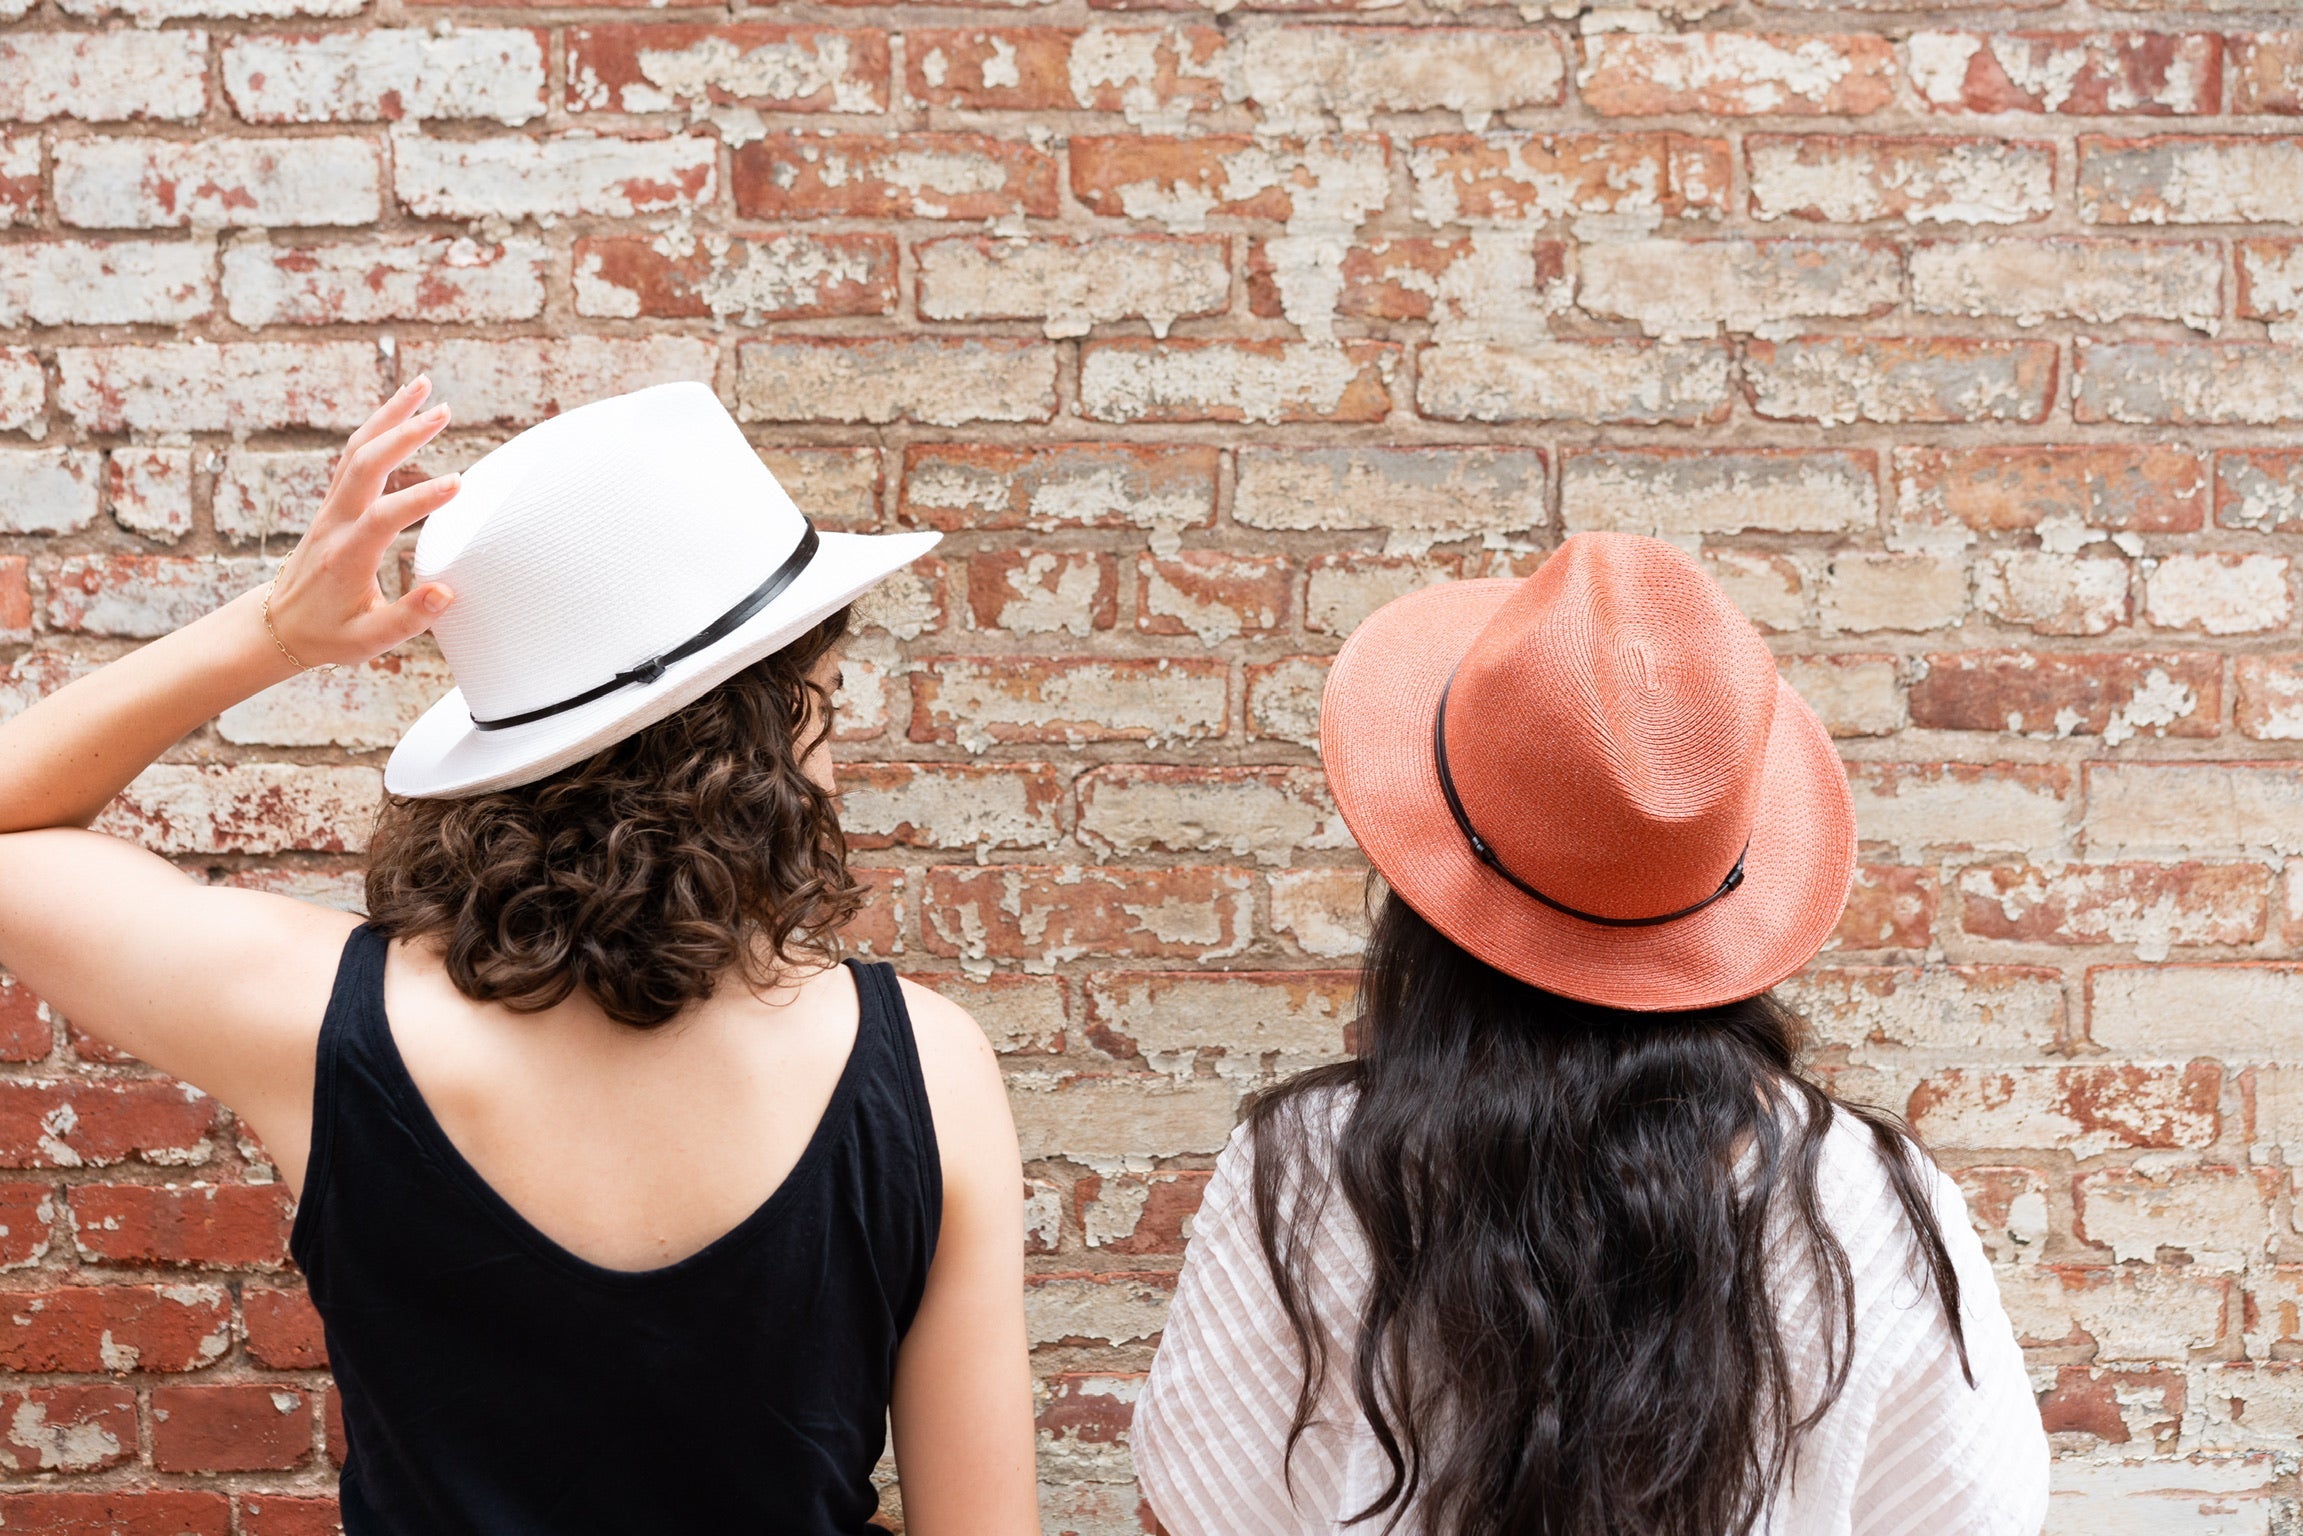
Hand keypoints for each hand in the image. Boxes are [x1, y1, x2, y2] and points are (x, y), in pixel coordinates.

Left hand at [262, 377, 460, 669]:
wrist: (278, 625)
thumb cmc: (327, 635)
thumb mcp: (368, 640)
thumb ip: (409, 618)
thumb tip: (447, 592)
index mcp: (347, 555)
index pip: (383, 517)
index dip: (419, 499)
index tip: (457, 485)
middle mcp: (336, 523)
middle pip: (365, 464)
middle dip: (403, 433)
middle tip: (443, 410)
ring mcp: (332, 508)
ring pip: (357, 448)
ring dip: (390, 415)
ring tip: (424, 386)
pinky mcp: (334, 503)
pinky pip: (354, 455)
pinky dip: (378, 427)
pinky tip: (400, 411)